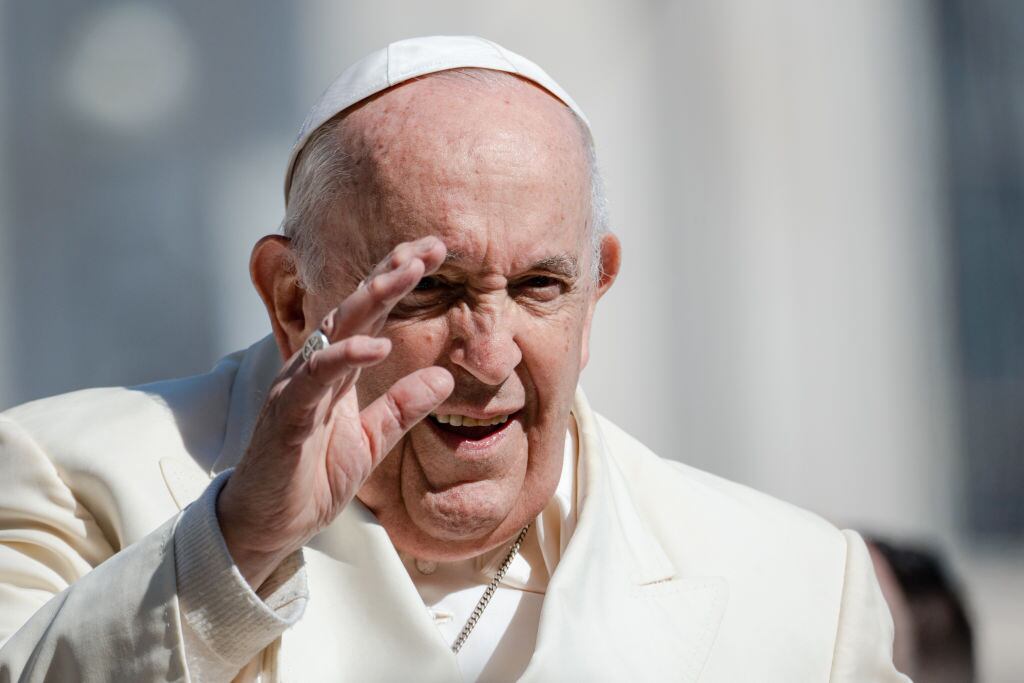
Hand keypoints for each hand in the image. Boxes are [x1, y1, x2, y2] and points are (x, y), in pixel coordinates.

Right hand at [216, 236, 452, 587]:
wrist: (269, 524)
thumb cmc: (312, 478)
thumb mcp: (371, 441)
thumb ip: (402, 408)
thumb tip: (444, 377)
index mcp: (338, 371)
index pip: (371, 316)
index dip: (398, 281)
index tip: (434, 252)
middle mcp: (316, 368)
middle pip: (355, 308)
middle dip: (391, 273)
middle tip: (430, 246)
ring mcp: (298, 387)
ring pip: (336, 330)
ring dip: (372, 298)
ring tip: (408, 273)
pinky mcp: (286, 415)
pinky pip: (315, 378)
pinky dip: (345, 357)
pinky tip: (377, 345)